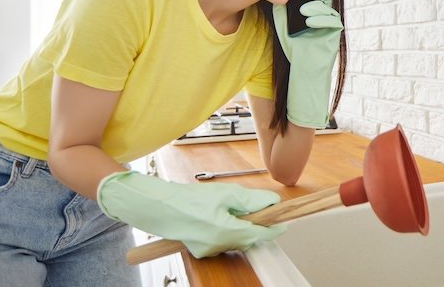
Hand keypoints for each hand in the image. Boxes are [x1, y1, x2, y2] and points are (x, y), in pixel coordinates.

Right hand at [97, 171, 284, 257]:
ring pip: (235, 240)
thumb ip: (251, 200)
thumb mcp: (225, 193)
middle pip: (248, 239)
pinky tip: (219, 217)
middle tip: (259, 211)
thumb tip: (272, 203)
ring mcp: (209, 250)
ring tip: (231, 209)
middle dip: (256, 226)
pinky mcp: (201, 250)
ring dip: (241, 228)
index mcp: (225, 232)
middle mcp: (218, 246)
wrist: (159, 208)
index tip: (284, 223)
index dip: (274, 229)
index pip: (259, 234)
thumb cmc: (189, 199)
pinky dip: (227, 231)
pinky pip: (222, 242)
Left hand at [272, 0, 342, 127]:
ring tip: (303, 12)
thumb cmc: (295, 52)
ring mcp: (331, 28)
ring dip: (317, 8)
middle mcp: (324, 20)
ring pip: (329, 10)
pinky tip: (310, 22)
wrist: (303, 72)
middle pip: (325, 1)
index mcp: (313, 15)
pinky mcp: (335, 36)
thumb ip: (282, 16)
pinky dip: (322, 20)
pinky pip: (333, 23)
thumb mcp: (284, 31)